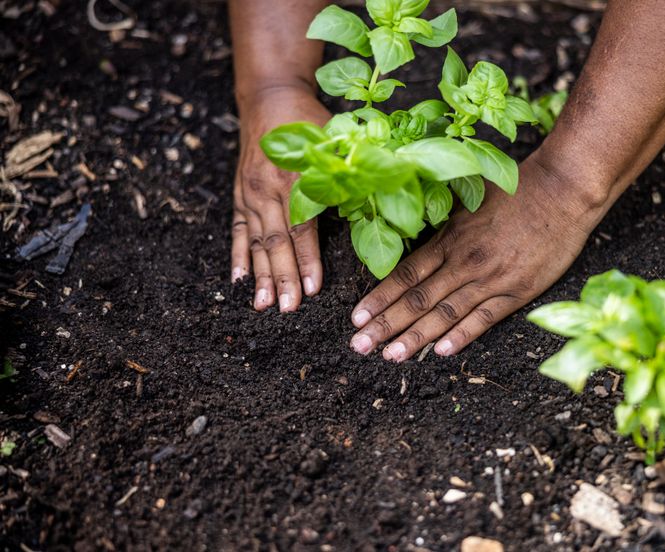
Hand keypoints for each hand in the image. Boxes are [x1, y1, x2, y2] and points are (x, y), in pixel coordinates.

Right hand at [231, 85, 330, 310]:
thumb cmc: (310, 121)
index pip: (302, 228)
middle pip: (276, 242)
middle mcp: (267, 188)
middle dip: (283, 278)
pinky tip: (237, 281)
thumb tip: (372, 208)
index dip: (308, 260)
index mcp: (296, 178)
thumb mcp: (335, 141)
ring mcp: (250, 193)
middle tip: (288, 309)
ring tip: (263, 305)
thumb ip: (348, 175)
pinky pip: (238, 231)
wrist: (269, 98)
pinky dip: (237, 256)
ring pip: (256, 242)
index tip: (314, 289)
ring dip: (260, 275)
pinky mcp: (240, 195)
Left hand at [348, 154, 609, 360]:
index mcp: (450, 239)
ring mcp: (490, 279)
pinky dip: (461, 336)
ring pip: (445, 314)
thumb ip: (442, 221)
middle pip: (417, 299)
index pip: (405, 274)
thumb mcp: (469, 199)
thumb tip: (410, 225)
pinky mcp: (517, 292)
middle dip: (385, 325)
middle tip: (359, 346)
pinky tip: (441, 352)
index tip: (356, 318)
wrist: (562, 192)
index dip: (379, 298)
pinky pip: (484, 319)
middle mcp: (464, 262)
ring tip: (391, 356)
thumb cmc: (516, 190)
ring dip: (416, 337)